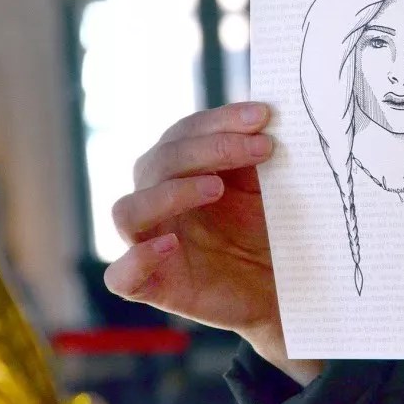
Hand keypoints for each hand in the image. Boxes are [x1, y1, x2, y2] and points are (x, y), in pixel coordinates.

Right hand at [103, 102, 321, 384]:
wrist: (282, 290)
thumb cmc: (270, 233)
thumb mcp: (270, 188)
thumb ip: (258, 153)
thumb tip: (268, 113)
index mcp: (182, 169)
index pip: (186, 132)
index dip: (221, 120)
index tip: (263, 116)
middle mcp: (159, 200)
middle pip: (158, 162)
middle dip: (210, 148)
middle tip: (263, 148)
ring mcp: (150, 243)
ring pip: (128, 210)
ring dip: (171, 192)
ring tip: (217, 188)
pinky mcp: (153, 287)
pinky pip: (121, 276)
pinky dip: (138, 258)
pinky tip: (170, 245)